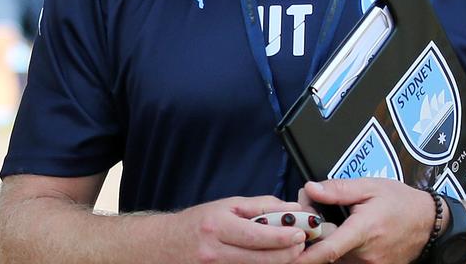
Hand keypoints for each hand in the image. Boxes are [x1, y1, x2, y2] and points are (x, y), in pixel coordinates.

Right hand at [167, 195, 309, 263]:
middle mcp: (215, 253)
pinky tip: (269, 260)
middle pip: (262, 259)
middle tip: (301, 246)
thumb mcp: (226, 206)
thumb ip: (260, 206)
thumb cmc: (197, 224)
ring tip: (289, 253)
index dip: (283, 236)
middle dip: (288, 254)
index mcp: (218, 227)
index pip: (258, 235)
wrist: (164, 247)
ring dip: (278, 263)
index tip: (301, 233)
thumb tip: (291, 208)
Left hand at [294, 179, 435, 263]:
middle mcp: (366, 254)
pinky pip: (348, 262)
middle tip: (315, 215)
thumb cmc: (401, 202)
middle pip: (328, 252)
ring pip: (337, 259)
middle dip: (315, 237)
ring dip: (330, 245)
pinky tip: (347, 235)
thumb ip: (339, 189)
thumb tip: (310, 189)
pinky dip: (341, 252)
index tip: (289, 257)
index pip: (329, 249)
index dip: (306, 257)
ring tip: (339, 223)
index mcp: (364, 230)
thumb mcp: (371, 187)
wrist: (429, 223)